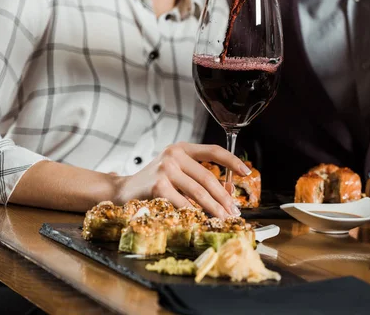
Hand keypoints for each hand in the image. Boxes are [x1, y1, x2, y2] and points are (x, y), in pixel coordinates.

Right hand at [113, 142, 250, 218]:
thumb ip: (197, 176)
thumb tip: (227, 193)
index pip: (213, 151)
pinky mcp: (158, 186)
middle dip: (224, 196)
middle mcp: (174, 155)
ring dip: (214, 208)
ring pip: (199, 192)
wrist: (122, 191)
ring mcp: (165, 169)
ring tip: (224, 218)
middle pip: (208, 177)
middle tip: (234, 210)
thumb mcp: (176, 171)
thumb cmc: (154, 183)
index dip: (232, 161)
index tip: (246, 172)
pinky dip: (195, 214)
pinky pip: (184, 204)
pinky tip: (202, 220)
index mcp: (181, 149)